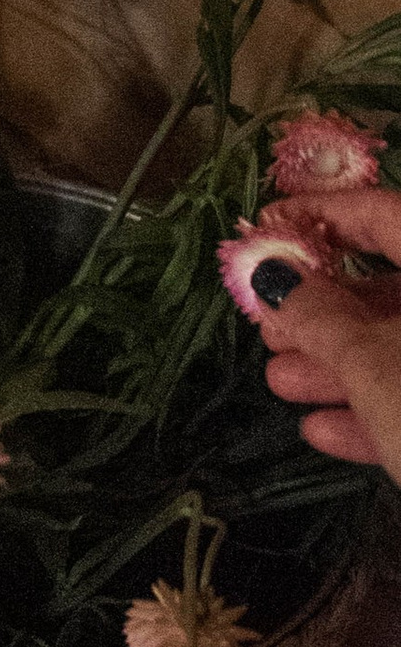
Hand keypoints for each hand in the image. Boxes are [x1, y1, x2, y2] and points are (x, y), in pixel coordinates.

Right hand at [254, 185, 400, 472]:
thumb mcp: (370, 359)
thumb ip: (315, 313)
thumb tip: (271, 273)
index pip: (385, 214)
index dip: (317, 218)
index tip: (260, 236)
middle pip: (396, 290)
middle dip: (323, 312)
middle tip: (267, 328)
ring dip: (339, 366)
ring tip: (279, 383)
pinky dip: (380, 409)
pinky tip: (324, 431)